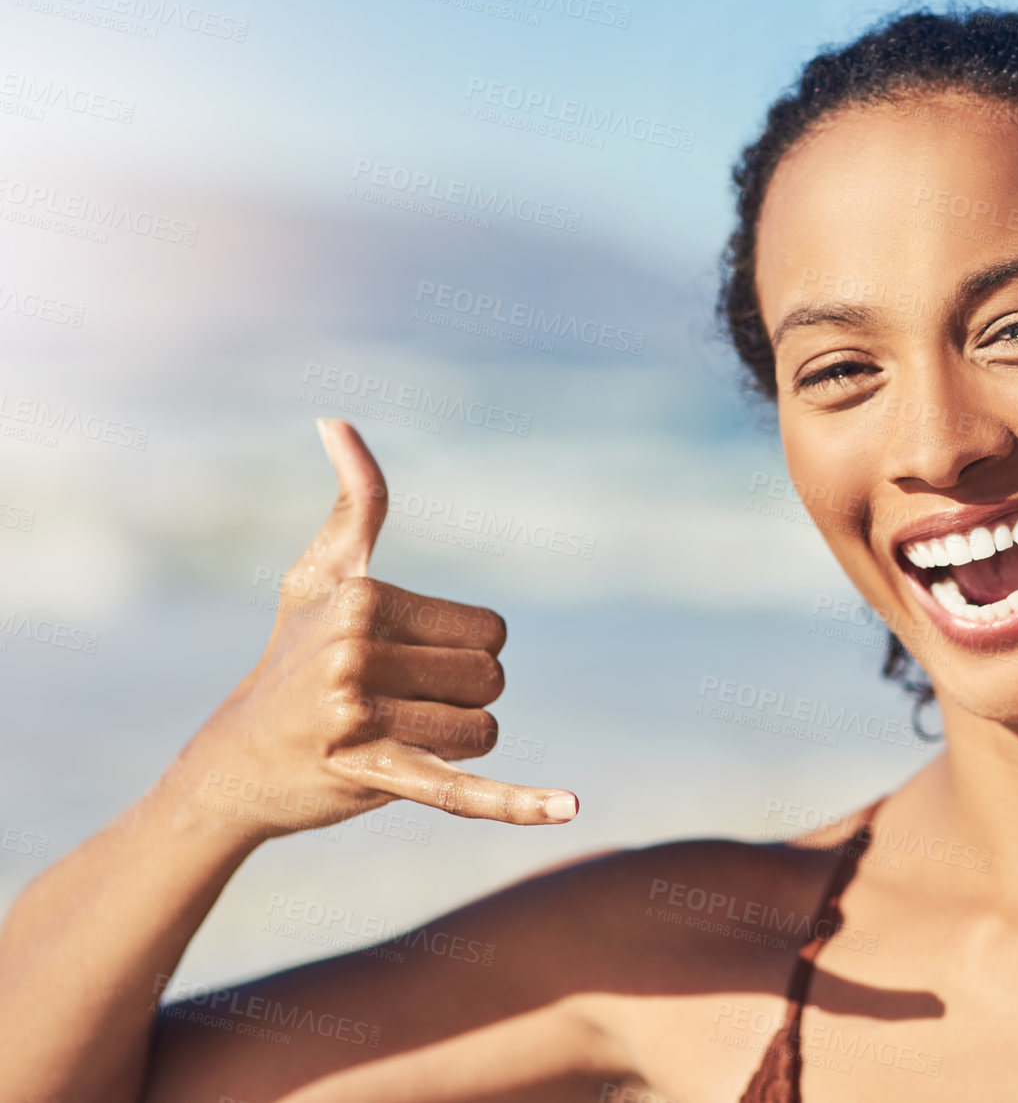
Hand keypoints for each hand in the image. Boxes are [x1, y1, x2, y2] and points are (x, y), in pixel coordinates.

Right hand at [164, 419, 576, 840]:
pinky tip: (570, 808)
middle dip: (461, 697)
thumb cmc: (290, 658)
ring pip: (483, 730)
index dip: (465, 653)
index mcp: (364, 598)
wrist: (234, 761)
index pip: (491, 631)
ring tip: (394, 735)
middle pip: (491, 679)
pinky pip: (461, 789)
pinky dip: (518, 802)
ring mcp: (360, 716)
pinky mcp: (371, 775)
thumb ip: (353, 504)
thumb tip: (336, 420)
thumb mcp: (318, 576)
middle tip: (397, 703)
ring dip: (457, 742)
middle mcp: (357, 652)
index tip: (406, 660)